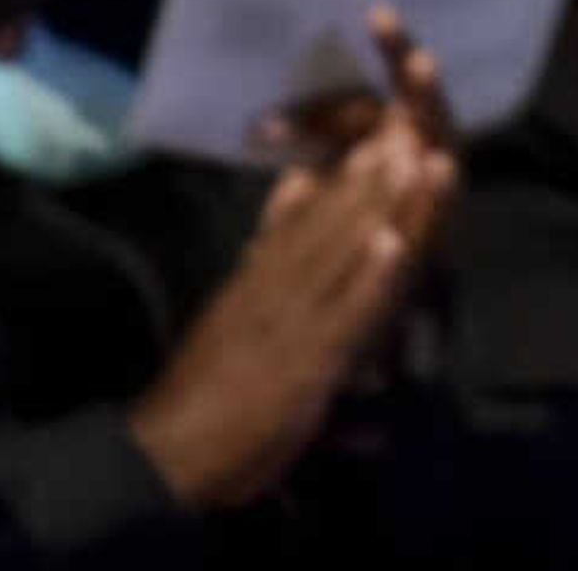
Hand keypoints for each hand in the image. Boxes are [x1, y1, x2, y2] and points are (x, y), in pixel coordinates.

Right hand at [128, 117, 450, 511]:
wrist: (165, 454)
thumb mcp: (233, 310)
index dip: (344, 177)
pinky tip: (393, 244)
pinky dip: (368, 280)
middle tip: (407, 123)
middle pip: (328, 225)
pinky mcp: (304, 364)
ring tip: (411, 159)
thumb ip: (265, 254)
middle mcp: (275, 289)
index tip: (378, 133)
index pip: (303, 219)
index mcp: (258, 280)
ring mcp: (293, 323)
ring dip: (379, 207)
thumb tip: (296, 193)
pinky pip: (341, 316)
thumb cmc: (204, 390)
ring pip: (340, 255)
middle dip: (372, 176)